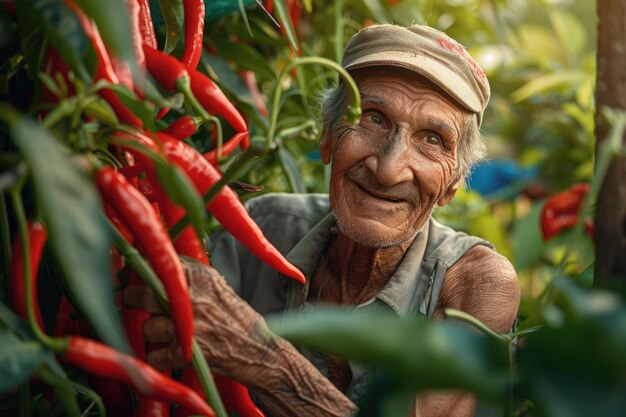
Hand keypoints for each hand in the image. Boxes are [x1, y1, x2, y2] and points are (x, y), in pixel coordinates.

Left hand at [123, 261, 267, 382]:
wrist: (257, 348)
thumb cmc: (237, 318)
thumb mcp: (217, 285)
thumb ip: (190, 275)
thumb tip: (156, 266)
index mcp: (200, 277)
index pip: (158, 266)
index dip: (138, 271)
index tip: (129, 275)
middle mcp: (192, 298)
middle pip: (143, 294)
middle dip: (129, 298)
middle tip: (124, 299)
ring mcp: (188, 326)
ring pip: (148, 327)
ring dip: (153, 334)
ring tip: (169, 335)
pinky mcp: (186, 353)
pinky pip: (154, 355)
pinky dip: (160, 359)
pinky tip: (171, 354)